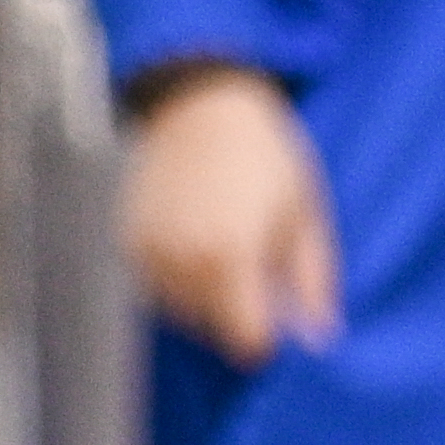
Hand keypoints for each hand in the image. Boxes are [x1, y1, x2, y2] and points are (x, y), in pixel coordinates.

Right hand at [124, 64, 342, 367]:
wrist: (199, 101)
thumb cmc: (263, 154)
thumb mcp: (305, 213)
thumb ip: (313, 282)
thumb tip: (320, 339)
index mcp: (232, 257)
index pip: (246, 343)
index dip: (265, 337)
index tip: (273, 316)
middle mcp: (182, 260)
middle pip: (211, 328)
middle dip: (234, 307)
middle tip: (247, 257)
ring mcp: (147, 250)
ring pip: (180, 308)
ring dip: (201, 291)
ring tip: (217, 237)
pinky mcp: (123, 239)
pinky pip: (153, 284)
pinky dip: (172, 273)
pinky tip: (189, 233)